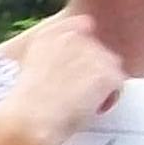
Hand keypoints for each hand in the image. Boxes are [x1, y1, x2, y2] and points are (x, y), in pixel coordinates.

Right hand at [0, 13, 124, 144]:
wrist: (29, 120)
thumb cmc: (25, 106)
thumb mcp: (30, 72)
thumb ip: (53, 59)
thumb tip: (70, 68)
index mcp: (49, 36)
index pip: (82, 24)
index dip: (86, 46)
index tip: (81, 63)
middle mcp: (72, 38)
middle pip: (100, 50)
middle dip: (94, 70)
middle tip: (79, 92)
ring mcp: (91, 54)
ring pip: (112, 67)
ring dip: (102, 83)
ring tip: (85, 101)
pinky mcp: (106, 73)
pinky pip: (118, 84)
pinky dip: (108, 98)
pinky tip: (91, 108)